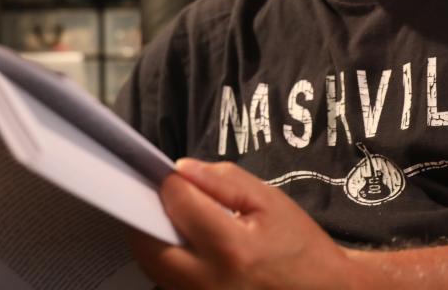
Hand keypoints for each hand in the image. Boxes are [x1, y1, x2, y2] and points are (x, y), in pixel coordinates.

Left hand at [128, 158, 350, 289]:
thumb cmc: (298, 245)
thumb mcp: (268, 201)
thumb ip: (224, 181)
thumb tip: (181, 169)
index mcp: (231, 248)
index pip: (178, 204)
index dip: (172, 183)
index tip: (175, 175)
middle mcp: (208, 282)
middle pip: (149, 243)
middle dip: (148, 213)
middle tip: (163, 197)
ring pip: (151, 267)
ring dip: (153, 238)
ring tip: (173, 220)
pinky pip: (165, 283)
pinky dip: (165, 262)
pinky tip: (182, 247)